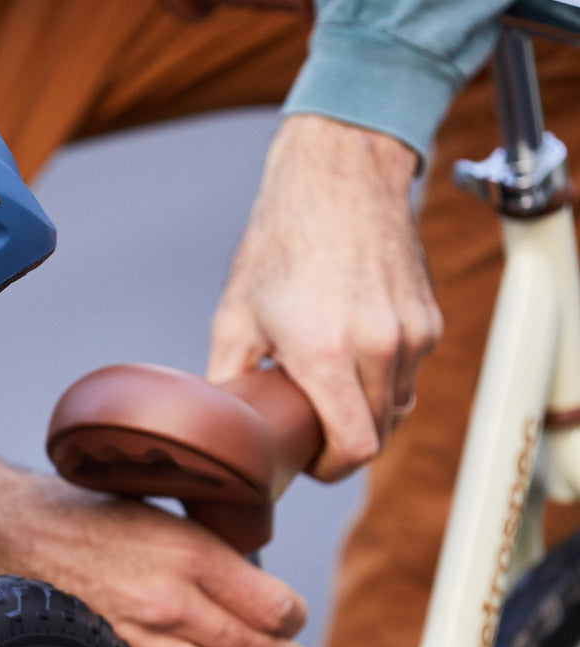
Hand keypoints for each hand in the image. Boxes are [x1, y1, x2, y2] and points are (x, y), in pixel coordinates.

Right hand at [0, 426, 343, 646]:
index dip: (296, 620)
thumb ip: (207, 547)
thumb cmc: (77, 516)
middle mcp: (174, 602)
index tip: (297, 624)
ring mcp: (146, 644)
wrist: (3, 535)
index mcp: (190, 552)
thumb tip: (249, 580)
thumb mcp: (155, 507)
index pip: (274, 604)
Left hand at [208, 114, 442, 480]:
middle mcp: (378, 346)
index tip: (308, 462)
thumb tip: (217, 425)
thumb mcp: (234, 316)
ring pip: (397, 409)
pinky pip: (410, 375)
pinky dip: (384, 381)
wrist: (338, 176)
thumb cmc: (280, 243)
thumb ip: (227, 380)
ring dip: (365, 413)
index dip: (328, 469)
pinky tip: (352, 358)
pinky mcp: (429, 320)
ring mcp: (411, 333)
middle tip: (310, 432)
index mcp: (325, 351)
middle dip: (343, 446)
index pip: (354, 449)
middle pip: (377, 437)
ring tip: (328, 390)